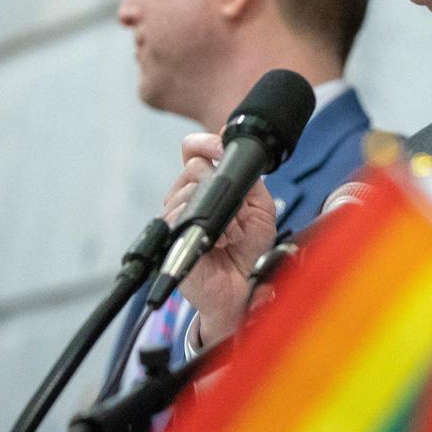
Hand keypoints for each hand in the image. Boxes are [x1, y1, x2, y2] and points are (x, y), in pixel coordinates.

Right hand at [161, 132, 276, 346]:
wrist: (243, 288)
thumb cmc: (248, 250)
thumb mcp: (260, 208)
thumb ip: (250, 180)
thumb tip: (234, 155)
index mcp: (207, 187)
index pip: (193, 151)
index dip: (205, 143)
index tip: (221, 147)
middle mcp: (188, 199)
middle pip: (193, 167)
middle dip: (223, 187)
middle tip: (240, 214)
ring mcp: (177, 217)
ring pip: (189, 189)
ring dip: (222, 211)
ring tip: (234, 233)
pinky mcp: (171, 237)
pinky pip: (179, 214)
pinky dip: (210, 225)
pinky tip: (222, 240)